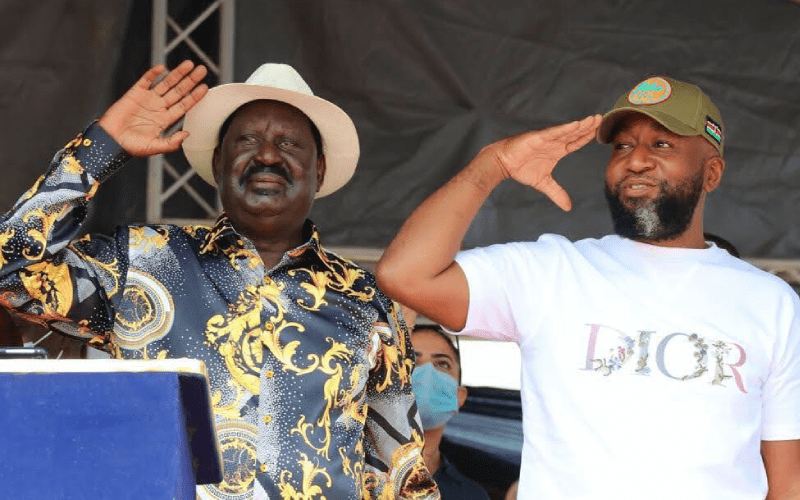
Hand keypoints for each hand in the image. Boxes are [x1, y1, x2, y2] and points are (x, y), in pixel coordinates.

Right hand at [97, 60, 207, 156]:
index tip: (205, 87)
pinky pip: (146, 80)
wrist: (110, 141)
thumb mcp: (154, 147)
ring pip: (166, 83)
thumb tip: (188, 134)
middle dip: (190, 80)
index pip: (184, 105)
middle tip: (202, 70)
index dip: (195, 96)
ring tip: (189, 64)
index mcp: (165, 119)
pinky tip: (163, 67)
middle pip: (179, 91)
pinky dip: (153, 74)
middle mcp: (159, 107)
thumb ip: (172, 143)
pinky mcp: (134, 93)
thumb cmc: (131, 147)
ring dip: (177, 73)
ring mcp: (147, 99)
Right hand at [487, 115, 601, 210]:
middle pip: (575, 134)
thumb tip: (568, 208)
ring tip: (593, 119)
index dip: (587, 137)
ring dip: (581, 125)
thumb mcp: (544, 184)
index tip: (600, 131)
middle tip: (601, 118)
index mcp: (557, 151)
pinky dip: (565, 128)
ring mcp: (547, 139)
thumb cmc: (522, 169)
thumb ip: (557, 193)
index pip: (576, 143)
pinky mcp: (538, 137)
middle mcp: (554, 142)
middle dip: (588, 127)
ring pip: (567, 131)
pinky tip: (576, 124)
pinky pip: (554, 132)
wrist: (504, 163)